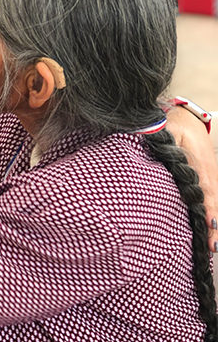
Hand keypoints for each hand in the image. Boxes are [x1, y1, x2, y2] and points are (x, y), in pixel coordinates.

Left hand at [167, 106, 217, 251]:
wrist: (188, 120)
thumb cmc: (175, 127)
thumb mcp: (169, 133)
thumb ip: (164, 148)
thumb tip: (157, 158)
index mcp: (200, 166)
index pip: (207, 192)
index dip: (209, 209)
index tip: (210, 225)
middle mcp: (209, 175)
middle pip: (213, 204)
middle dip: (213, 227)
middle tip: (210, 248)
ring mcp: (210, 179)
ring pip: (213, 205)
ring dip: (214, 226)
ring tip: (210, 249)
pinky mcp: (207, 182)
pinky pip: (210, 201)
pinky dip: (210, 217)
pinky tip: (209, 234)